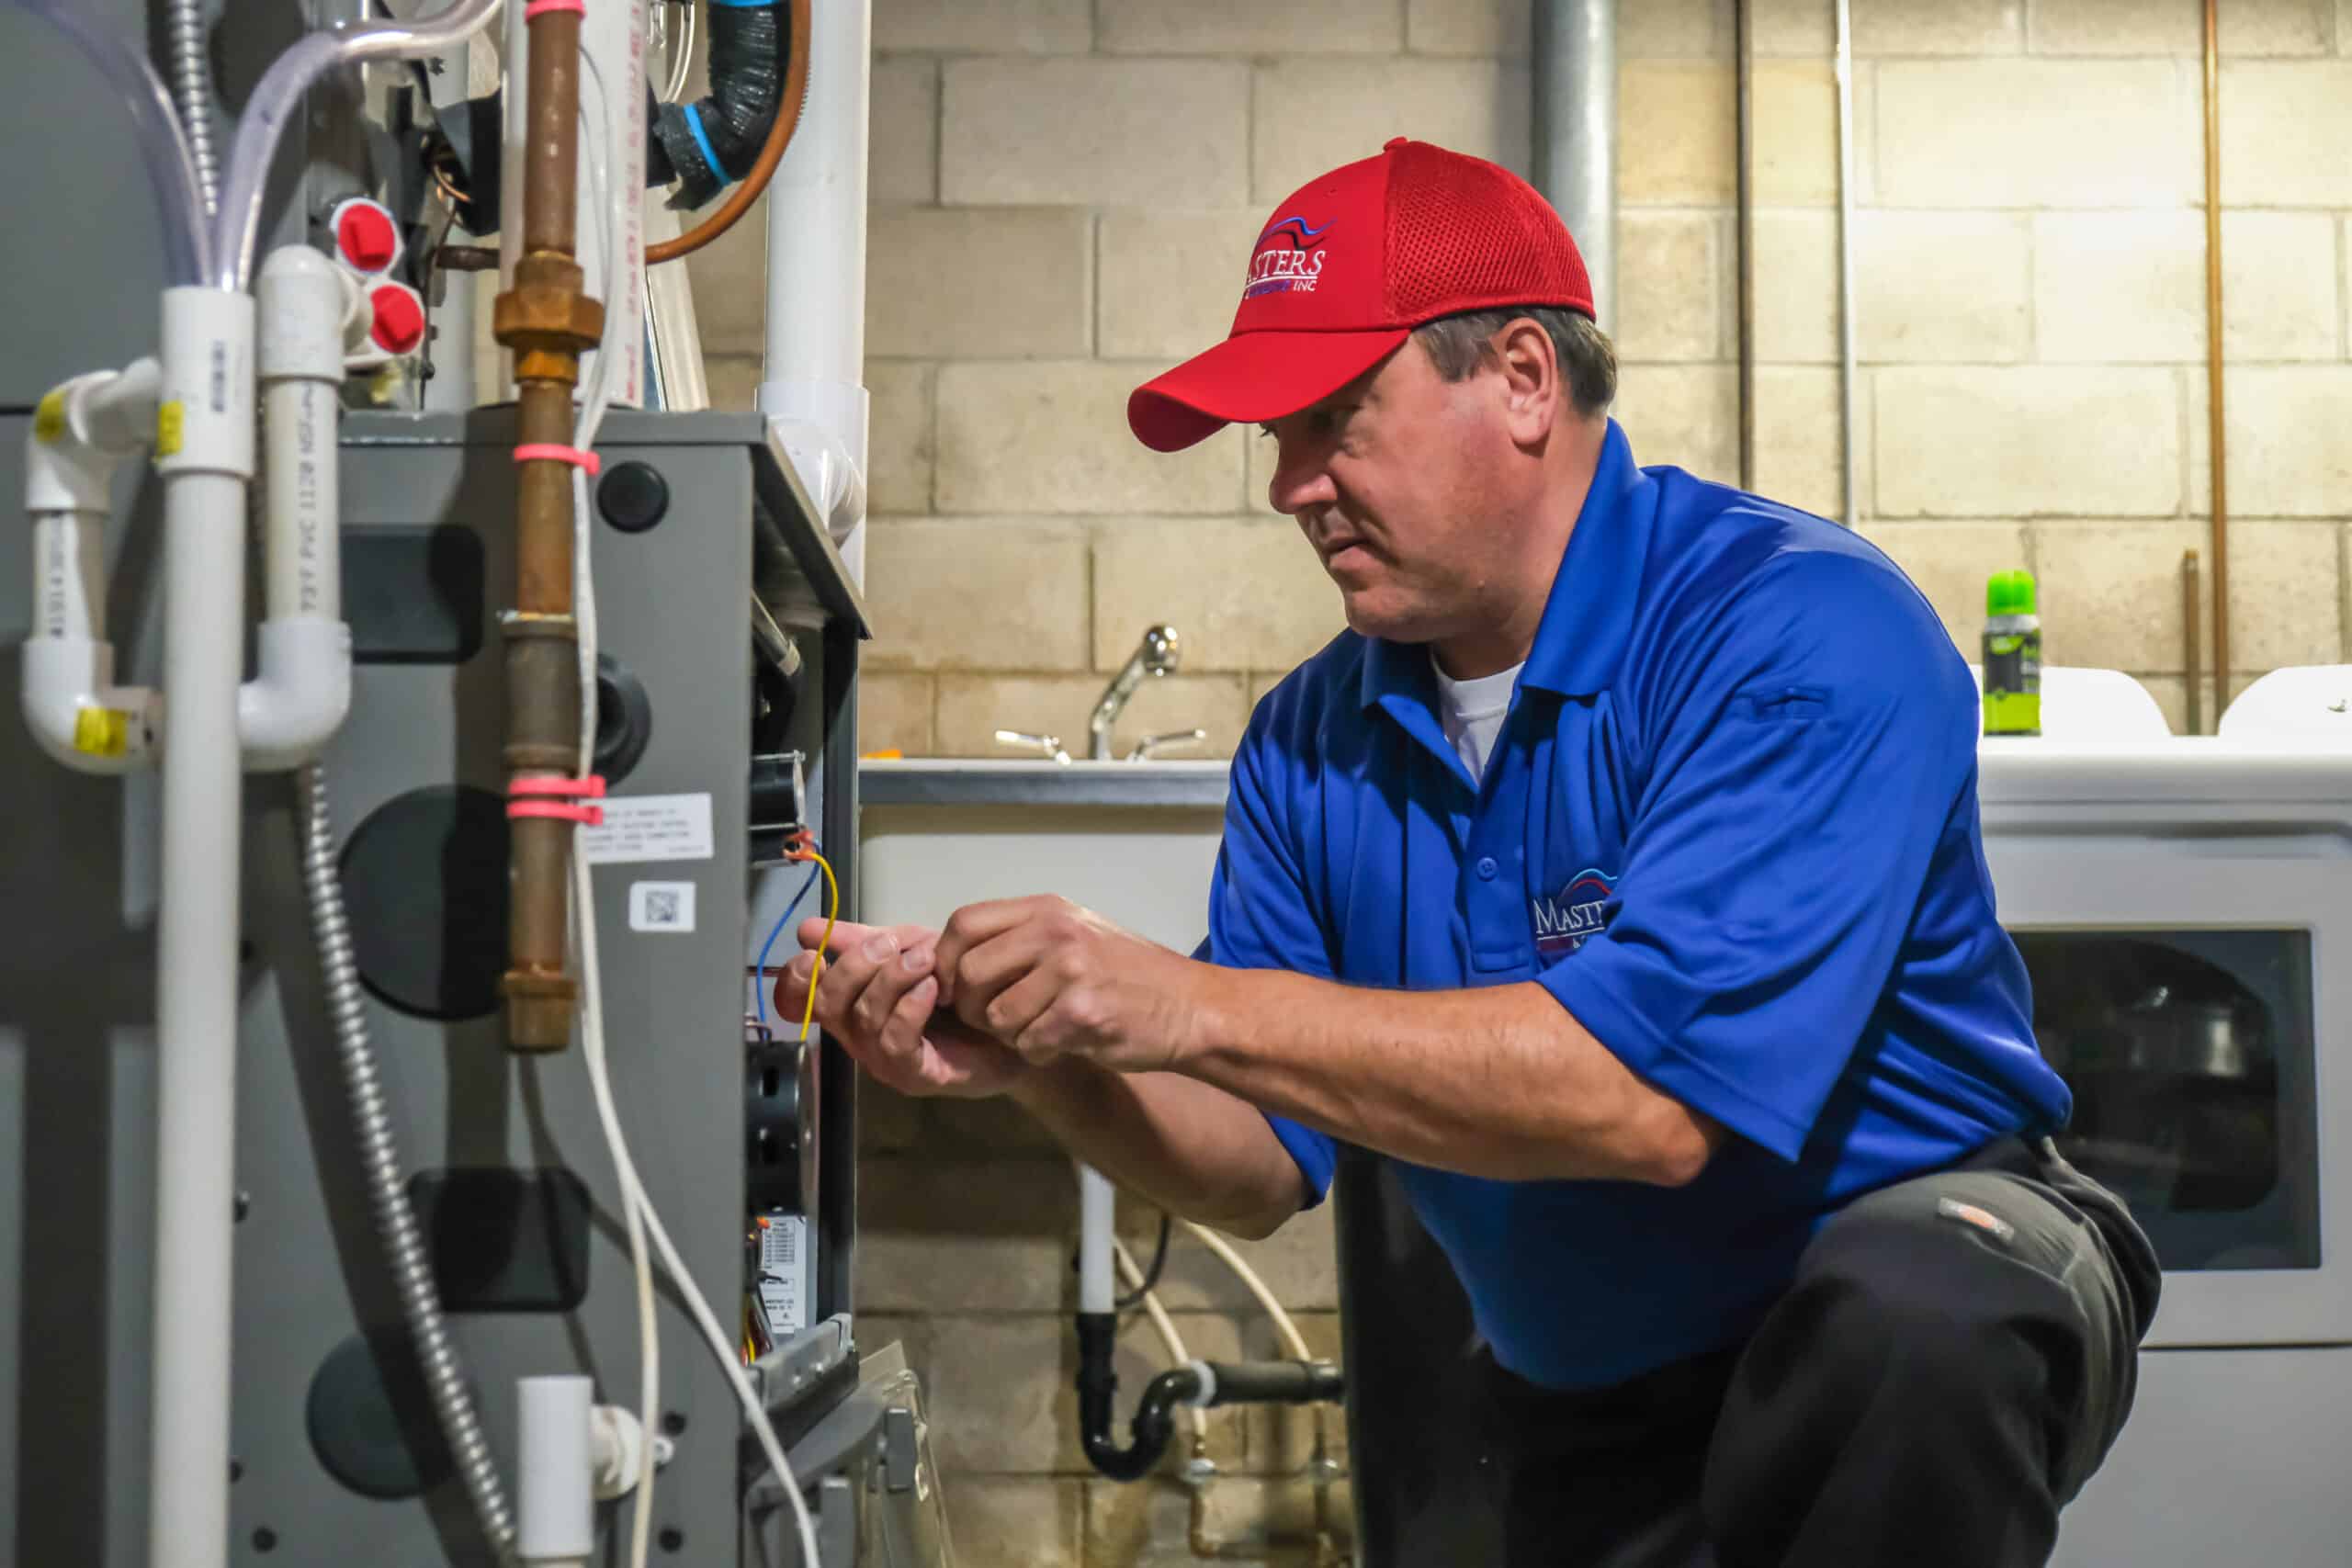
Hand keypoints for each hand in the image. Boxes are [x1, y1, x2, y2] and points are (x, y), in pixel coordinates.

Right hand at [778, 918, 1032, 1098]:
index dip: (797, 977)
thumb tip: (809, 927)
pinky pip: (896, 1041)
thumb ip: (865, 940)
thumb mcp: (910, 951)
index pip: (798, 1001)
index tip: (817, 951)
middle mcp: (858, 1037)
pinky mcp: (915, 1075)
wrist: (1014, 1021)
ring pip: (864, 1019)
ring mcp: (884, 1060)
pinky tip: (933, 987)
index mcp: (850, 1006)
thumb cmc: (958, 990)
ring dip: (891, 980)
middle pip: (829, 1004)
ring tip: (925, 959)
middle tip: (889, 945)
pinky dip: (910, 1007)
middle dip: (854, 966)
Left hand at [933, 895, 1206, 1072]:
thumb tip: (953, 963)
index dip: (945, 962)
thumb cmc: (1129, 978)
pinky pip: (1028, 1044)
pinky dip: (1039, 1054)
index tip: (956, 990)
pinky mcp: (1083, 1013)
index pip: (963, 924)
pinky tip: (1064, 1045)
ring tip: (1042, 1032)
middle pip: (967, 972)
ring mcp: (1070, 970)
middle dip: (972, 1008)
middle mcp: (1054, 932)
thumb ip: (1022, 941)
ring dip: (1010, 1036)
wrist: (1192, 1008)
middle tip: (999, 1023)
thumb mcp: (1076, 936)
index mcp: (1047, 910)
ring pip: (995, 1015)